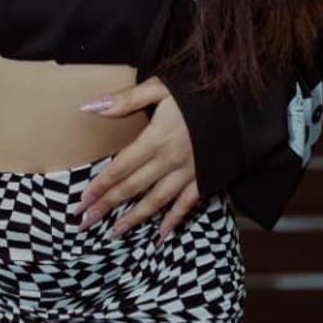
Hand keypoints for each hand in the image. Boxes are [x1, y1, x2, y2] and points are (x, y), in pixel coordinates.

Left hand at [74, 75, 200, 242]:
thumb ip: (126, 99)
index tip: (80, 202)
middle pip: (132, 188)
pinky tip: (160, 235)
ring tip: (114, 232)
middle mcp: (170, 160)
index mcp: (156, 139)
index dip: (98, 186)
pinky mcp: (206, 178)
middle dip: (107, 206)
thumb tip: (89, 108)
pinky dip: (173, 220)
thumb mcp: (161, 87)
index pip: (119, 168)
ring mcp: (189, 173)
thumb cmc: (198, 91)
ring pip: (156, 201)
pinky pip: (187, 204)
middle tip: (85, 223)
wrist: (242, 103)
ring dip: (134, 219)